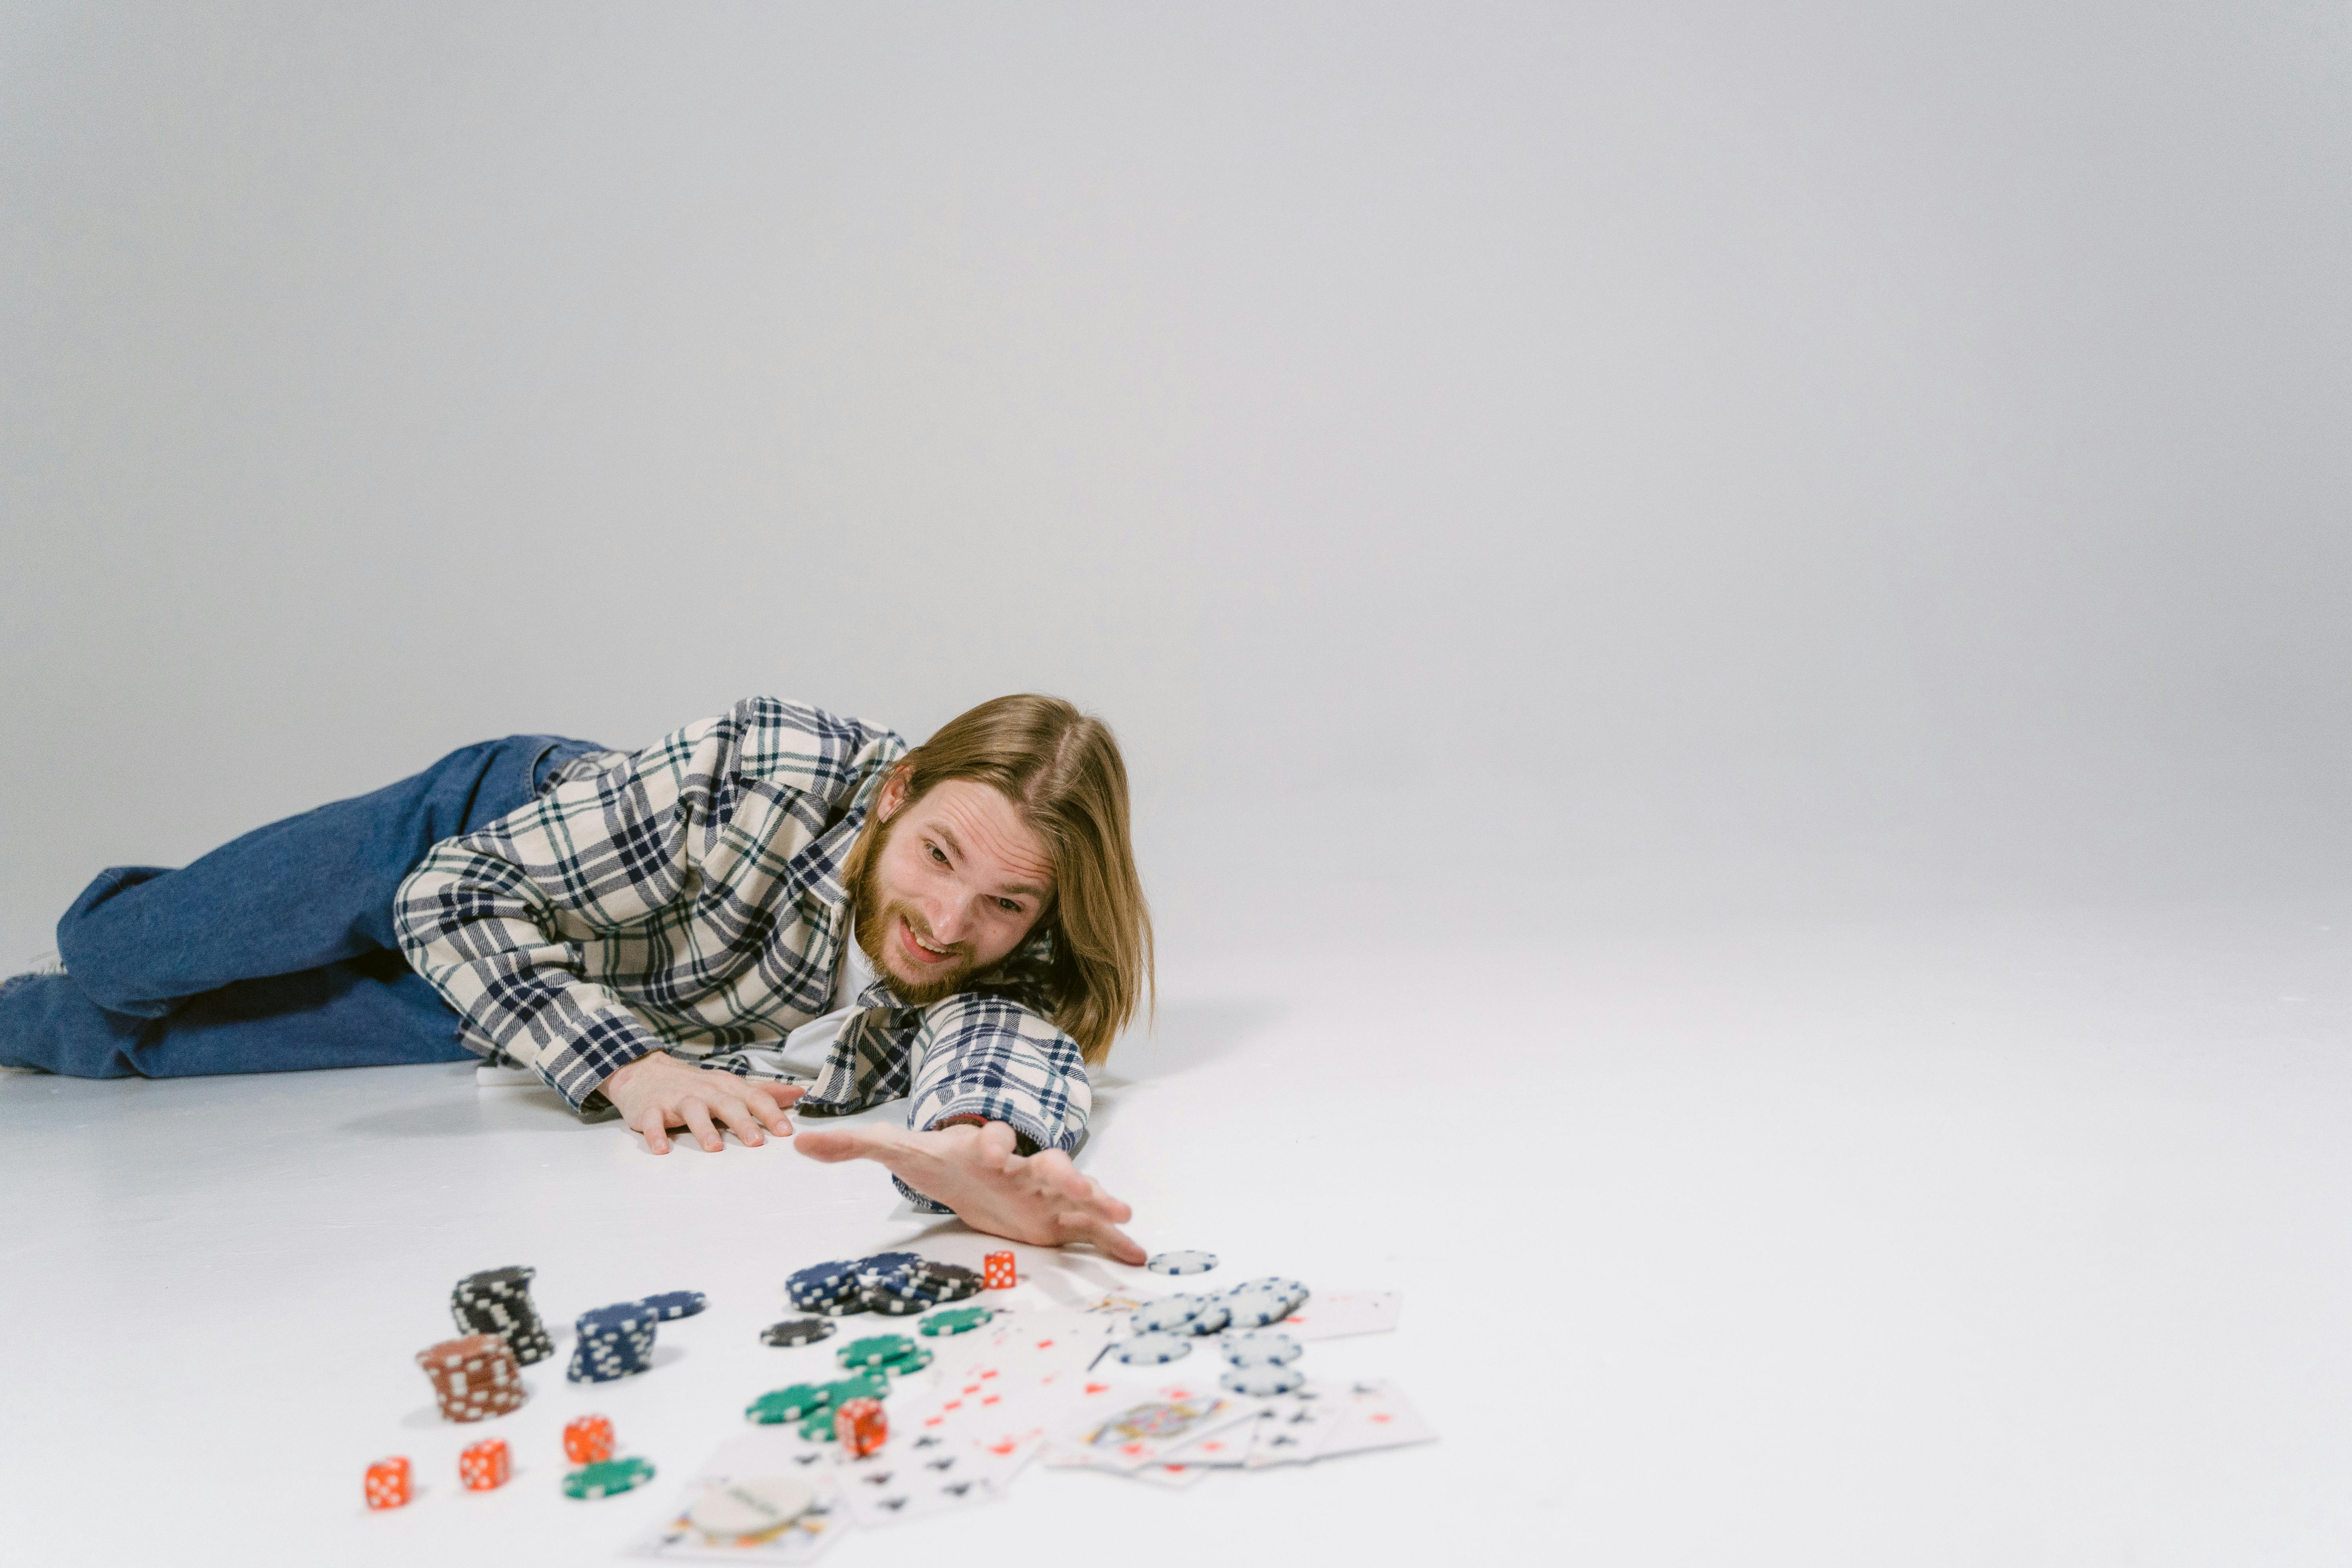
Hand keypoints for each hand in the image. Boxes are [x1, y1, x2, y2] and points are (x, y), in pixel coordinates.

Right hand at [600, 1052, 804, 1153]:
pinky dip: (656, 1134)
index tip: (787, 1132)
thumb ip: (763, 1092)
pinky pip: (653, 1121)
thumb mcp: (729, 1085)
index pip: (754, 1097)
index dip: (771, 1114)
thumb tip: (798, 1093)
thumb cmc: (695, 1085)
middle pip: (726, 1103)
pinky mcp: (650, 1108)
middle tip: (756, 1142)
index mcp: (726, 1087)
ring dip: (703, 1129)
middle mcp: (705, 1091)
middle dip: (742, 1122)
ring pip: (692, 1110)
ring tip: (714, 1147)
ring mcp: (676, 1098)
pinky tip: (661, 1149)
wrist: (644, 1071)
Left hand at [794, 1119, 1144, 1263]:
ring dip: (1098, 1200)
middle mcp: (1022, 1166)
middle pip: (1044, 1163)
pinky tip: (1140, 1256)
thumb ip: (856, 1146)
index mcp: (984, 1150)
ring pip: (1077, 1193)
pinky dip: (1116, 1239)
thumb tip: (796, 1141)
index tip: (988, 1145)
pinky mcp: (1061, 1218)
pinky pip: (1092, 1230)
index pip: (988, 1140)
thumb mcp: (902, 1153)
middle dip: (1062, 1170)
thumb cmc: (945, 1160)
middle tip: (1077, 1179)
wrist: (981, 1167)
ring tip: (1122, 1211)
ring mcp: (1047, 1191)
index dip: (988, 1141)